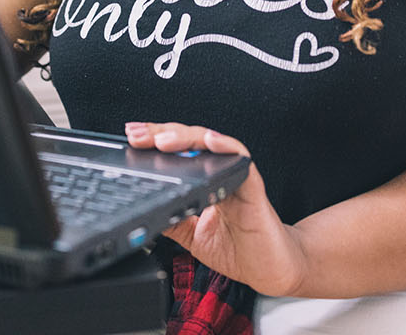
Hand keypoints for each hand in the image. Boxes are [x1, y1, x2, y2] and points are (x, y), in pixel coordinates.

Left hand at [124, 121, 307, 295]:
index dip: (155, 140)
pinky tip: (210, 141)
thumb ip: (172, 219)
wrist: (272, 270)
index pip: (178, 151)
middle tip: (138, 135)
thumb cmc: (241, 250)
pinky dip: (226, 147)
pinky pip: (241, 160)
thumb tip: (144, 208)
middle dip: (161, 134)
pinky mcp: (254, 189)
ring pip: (213, 144)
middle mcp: (221, 174)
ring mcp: (237, 178)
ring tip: (164, 140)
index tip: (132, 137)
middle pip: (190, 142)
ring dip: (186, 139)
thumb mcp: (193, 235)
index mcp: (206, 181)